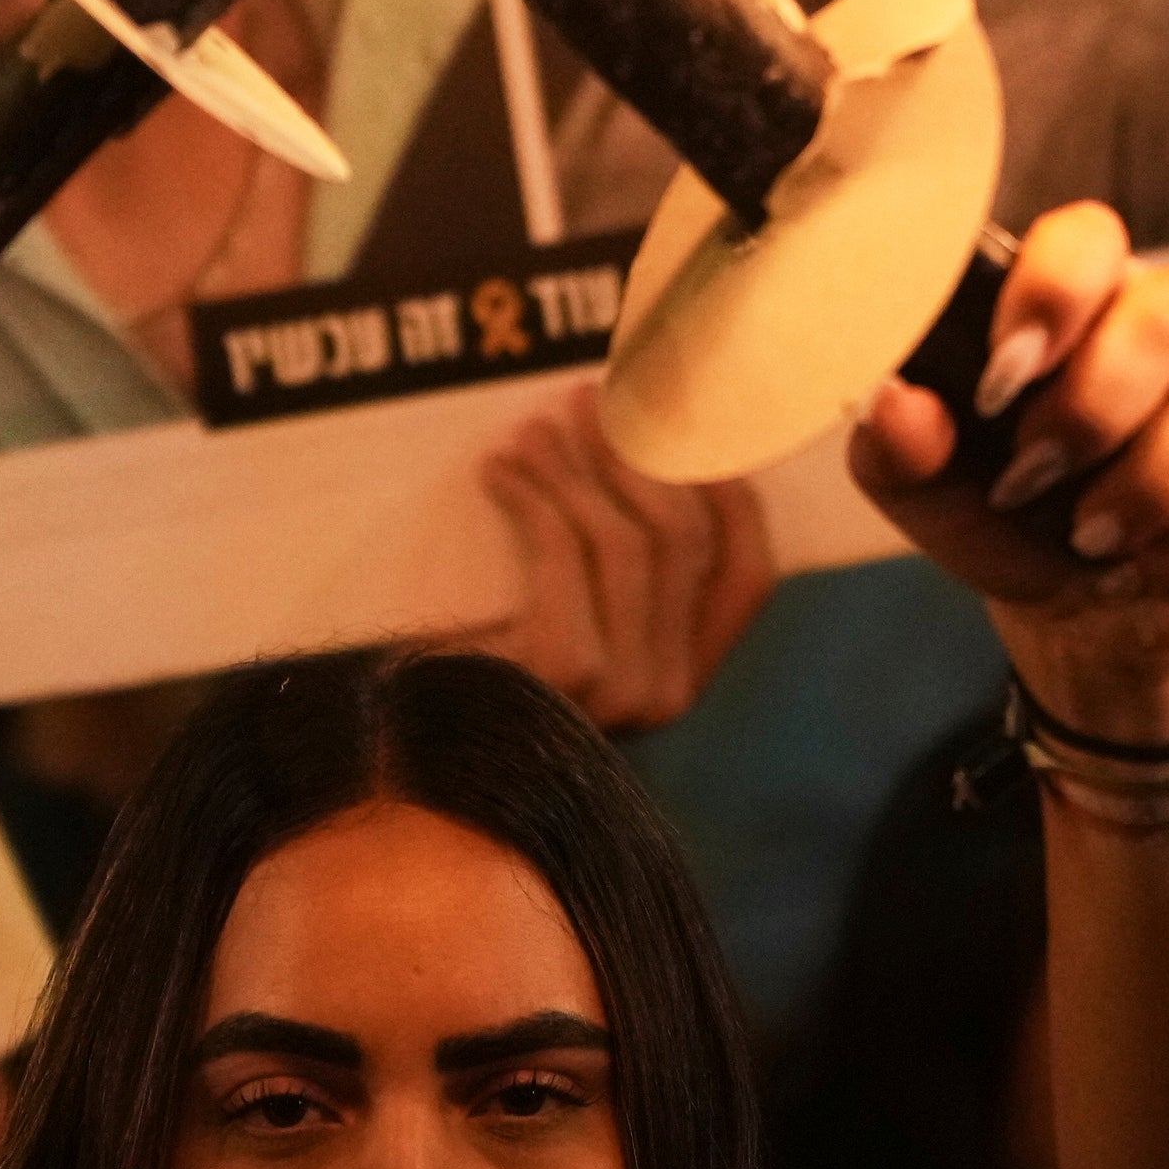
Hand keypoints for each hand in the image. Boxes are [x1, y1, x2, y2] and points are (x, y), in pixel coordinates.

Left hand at [471, 390, 772, 736]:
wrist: (418, 766)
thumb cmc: (488, 688)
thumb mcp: (572, 635)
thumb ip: (618, 584)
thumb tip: (633, 462)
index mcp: (688, 680)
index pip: (749, 576)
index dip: (728, 493)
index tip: (683, 429)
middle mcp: (669, 690)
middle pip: (680, 537)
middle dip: (633, 455)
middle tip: (583, 402)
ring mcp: (622, 687)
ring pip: (623, 537)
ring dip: (574, 467)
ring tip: (530, 431)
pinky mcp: (565, 670)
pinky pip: (561, 550)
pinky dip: (530, 496)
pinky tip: (495, 470)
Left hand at [852, 205, 1168, 748]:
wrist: (1084, 615)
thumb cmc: (1007, 518)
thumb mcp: (931, 493)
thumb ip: (899, 446)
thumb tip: (893, 403)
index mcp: (1076, 300)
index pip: (1085, 238)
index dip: (1051, 295)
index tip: (999, 382)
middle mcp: (1166, 317)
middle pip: (1166, 313)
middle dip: (1094, 408)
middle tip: (1032, 481)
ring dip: (1148, 484)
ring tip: (1088, 539)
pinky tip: (1146, 562)